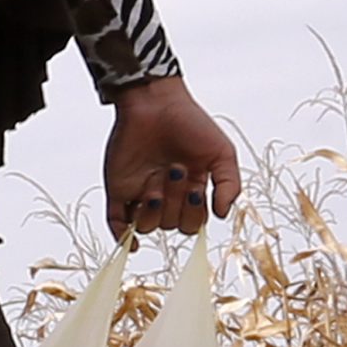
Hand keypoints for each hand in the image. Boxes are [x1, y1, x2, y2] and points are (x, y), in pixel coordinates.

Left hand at [105, 74, 240, 236]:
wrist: (155, 103)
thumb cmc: (190, 124)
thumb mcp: (221, 153)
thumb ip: (229, 185)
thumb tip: (223, 216)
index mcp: (191, 190)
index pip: (193, 222)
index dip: (194, 212)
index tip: (196, 186)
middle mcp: (166, 196)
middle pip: (171, 224)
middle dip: (175, 204)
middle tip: (175, 171)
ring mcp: (140, 194)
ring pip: (147, 225)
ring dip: (153, 211)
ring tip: (155, 182)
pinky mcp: (118, 189)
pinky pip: (116, 222)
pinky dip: (122, 235)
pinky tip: (133, 243)